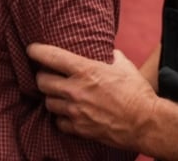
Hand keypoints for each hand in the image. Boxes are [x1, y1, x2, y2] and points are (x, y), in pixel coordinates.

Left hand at [27, 43, 157, 151]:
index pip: (50, 56)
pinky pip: (58, 122)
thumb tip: (105, 50)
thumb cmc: (136, 92)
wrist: (146, 123)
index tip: (31, 49)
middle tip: (47, 74)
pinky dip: (60, 117)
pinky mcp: (79, 129)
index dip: (36, 50)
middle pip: (42, 81)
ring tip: (59, 94)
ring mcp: (75, 111)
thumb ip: (109, 55)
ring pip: (47, 102)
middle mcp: (75, 90)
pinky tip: (68, 112)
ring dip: (51, 97)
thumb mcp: (123, 65)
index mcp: (85, 70)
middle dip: (42, 76)